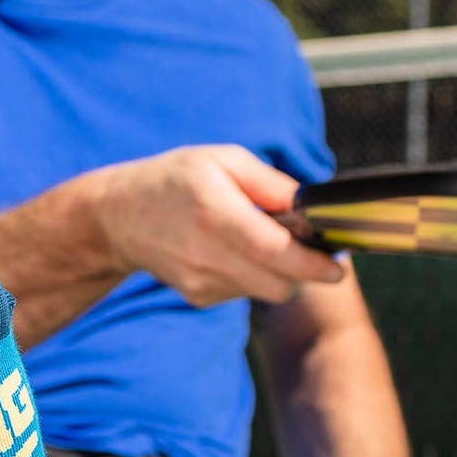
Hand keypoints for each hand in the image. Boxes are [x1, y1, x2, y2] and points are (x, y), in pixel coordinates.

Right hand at [90, 145, 344, 306]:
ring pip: (265, 291)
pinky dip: (253, 275)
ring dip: (279, 272)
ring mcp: (200, 282)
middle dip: (305, 272)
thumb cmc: (174, 180)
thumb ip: (270, 183)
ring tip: (263, 240)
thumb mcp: (221, 159)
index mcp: (215, 213)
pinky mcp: (198, 297)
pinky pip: (244, 292)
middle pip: (279, 284)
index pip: (276, 251)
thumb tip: (311, 205)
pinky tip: (234, 251)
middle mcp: (207, 254)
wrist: (118, 217)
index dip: (313, 264)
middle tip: (313, 250)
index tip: (337, 265)